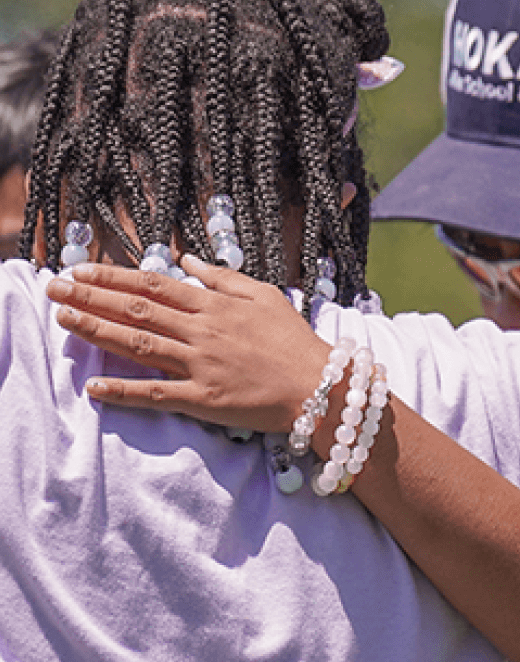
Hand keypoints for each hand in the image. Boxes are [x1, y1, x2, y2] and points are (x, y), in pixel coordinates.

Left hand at [46, 258, 327, 432]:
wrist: (322, 386)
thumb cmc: (294, 340)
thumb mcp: (263, 295)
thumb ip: (222, 278)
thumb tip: (187, 261)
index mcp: (214, 305)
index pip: (152, 286)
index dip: (113, 277)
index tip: (80, 270)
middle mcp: (202, 331)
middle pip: (136, 310)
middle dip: (92, 297)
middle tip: (54, 288)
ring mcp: (201, 365)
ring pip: (139, 344)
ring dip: (98, 331)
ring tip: (64, 320)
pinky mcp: (205, 400)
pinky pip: (158, 394)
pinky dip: (125, 392)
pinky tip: (95, 388)